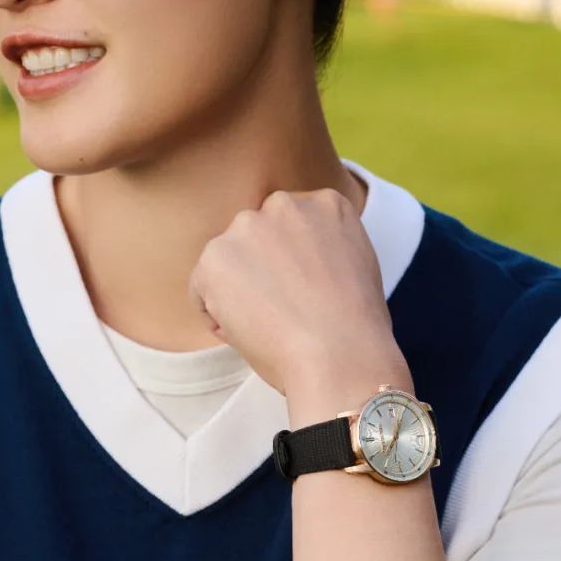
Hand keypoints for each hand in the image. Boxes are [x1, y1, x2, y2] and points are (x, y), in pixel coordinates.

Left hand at [185, 186, 400, 395]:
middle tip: (280, 311)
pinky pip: (202, 288)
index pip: (291, 227)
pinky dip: (214, 314)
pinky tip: (245, 333)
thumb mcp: (358, 267)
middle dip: (260, 270)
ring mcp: (247, 227)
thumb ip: (324, 250)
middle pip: (257, 237)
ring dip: (236, 290)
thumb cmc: (356, 329)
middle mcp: (284, 205)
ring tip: (266, 325)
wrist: (340, 355)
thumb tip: (295, 266)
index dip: (291, 265)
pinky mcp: (215, 257)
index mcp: (325, 205)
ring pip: (228, 260)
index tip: (301, 294)